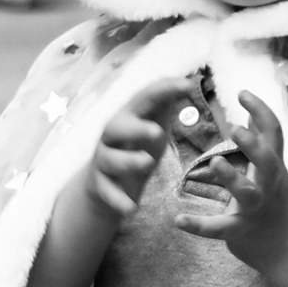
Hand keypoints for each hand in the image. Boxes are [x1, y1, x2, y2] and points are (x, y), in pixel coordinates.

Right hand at [89, 81, 175, 220]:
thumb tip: (186, 78)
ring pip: (110, 159)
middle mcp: (111, 136)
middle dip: (135, 128)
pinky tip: (131, 208)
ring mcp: (103, 160)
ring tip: (147, 164)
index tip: (187, 85)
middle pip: (116, 126)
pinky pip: (107, 192)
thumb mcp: (152, 124)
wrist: (103, 182)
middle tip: (157, 132)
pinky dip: (118, 200)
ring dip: (128, 161)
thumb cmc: (134, 146)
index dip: (163, 90)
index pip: (144, 99)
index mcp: (128, 117)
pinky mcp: (100, 185)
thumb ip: (164, 104)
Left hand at [167, 91, 287, 284]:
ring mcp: (257, 209)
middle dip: (253, 144)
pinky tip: (179, 220)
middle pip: (267, 161)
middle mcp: (269, 185)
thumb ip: (261, 144)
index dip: (261, 111)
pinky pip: (220, 228)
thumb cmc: (277, 203)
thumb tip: (249, 114)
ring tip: (214, 163)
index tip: (242, 93)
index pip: (274, 133)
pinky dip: (199, 225)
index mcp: (274, 167)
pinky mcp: (242, 231)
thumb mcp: (273, 171)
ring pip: (247, 192)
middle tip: (235, 129)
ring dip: (232, 178)